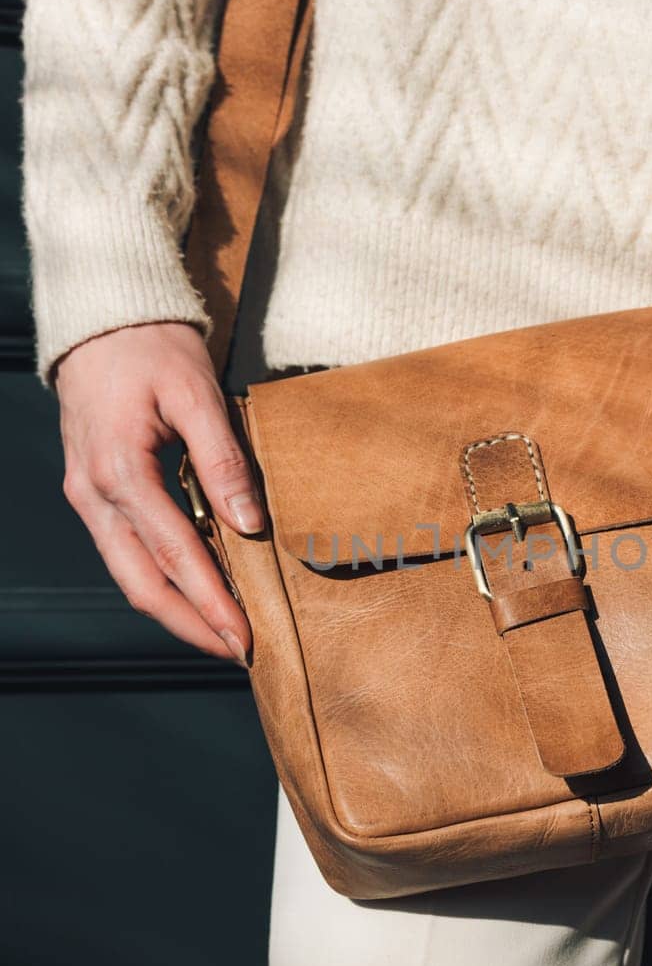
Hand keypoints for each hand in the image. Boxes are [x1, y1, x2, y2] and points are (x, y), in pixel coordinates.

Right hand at [55, 322, 262, 662]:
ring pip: (128, 573)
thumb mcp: (197, 392)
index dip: (210, 601)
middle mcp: (94, 493)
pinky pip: (125, 550)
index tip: (246, 636)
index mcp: (120, 471)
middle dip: (191, 624)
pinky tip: (197, 590)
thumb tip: (250, 525)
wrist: (101, 314)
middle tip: (239, 652)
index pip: (173, 554)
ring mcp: (87, 495)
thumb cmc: (152, 345)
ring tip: (222, 632)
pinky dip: (161, 577)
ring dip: (175, 609)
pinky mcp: (93, 490)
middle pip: (141, 583)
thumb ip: (222, 461)